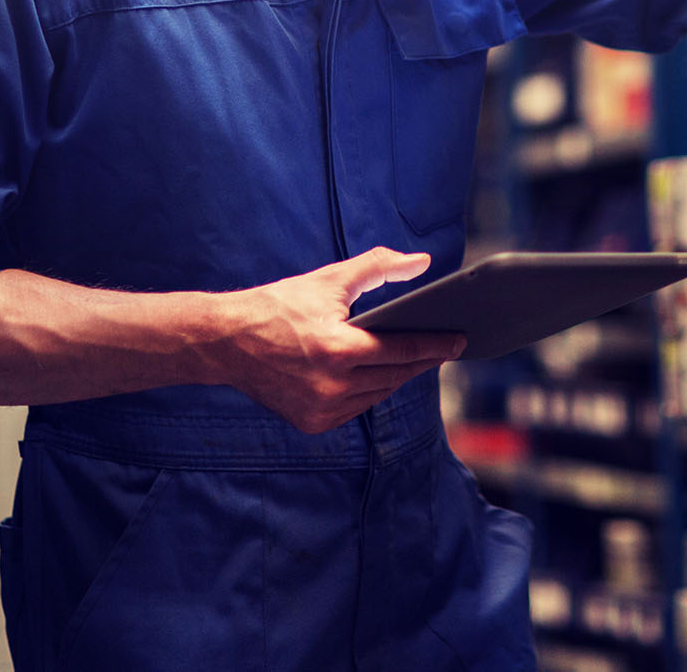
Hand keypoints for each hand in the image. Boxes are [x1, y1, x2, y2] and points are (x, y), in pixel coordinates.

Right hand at [220, 247, 464, 433]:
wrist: (225, 342)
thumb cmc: (278, 305)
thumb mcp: (329, 279)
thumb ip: (378, 267)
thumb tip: (421, 262)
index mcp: (337, 350)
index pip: (402, 351)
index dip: (436, 345)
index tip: (461, 340)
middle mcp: (331, 386)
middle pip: (396, 375)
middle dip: (422, 360)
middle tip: (445, 347)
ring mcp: (320, 410)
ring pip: (378, 394)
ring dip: (398, 377)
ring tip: (417, 358)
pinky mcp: (311, 423)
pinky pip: (356, 408)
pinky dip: (369, 391)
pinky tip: (379, 375)